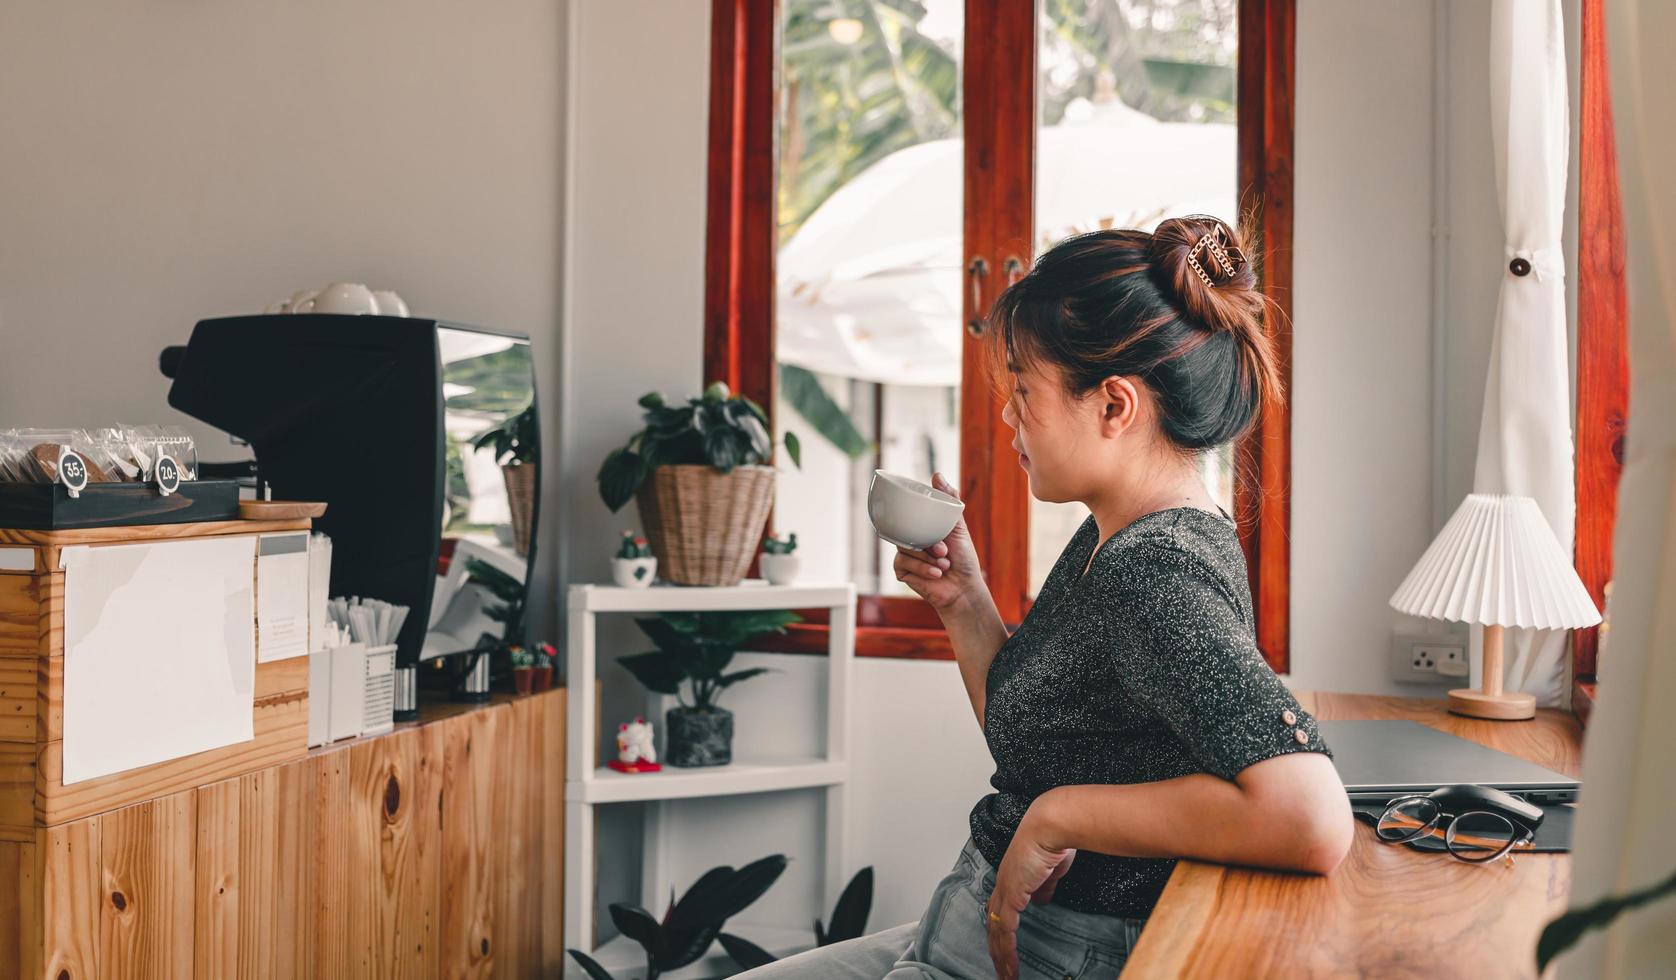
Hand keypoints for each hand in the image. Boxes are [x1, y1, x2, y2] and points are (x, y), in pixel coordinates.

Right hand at [891, 472, 983, 611]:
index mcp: (923, 527)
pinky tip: (936, 573)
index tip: (933, 528)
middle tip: (944, 550)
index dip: (917, 517)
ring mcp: (905, 555)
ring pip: (905, 547)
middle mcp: (912, 539)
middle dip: (928, 542)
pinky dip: (922, 568)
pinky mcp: (901, 571)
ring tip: (944, 564)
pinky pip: (903, 563)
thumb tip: (936, 474)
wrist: (963, 588)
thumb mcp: (958, 527)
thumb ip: (949, 501)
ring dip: (927, 558)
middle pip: (906, 530)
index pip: (911, 515)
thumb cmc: (963, 559)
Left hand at [985, 807, 1076, 979]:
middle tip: (1001, 970)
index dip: (1001, 930)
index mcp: (1012, 875)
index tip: (1005, 948)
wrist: (1052, 824)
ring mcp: (1005, 889)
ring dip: (1000, 956)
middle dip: (996, 949)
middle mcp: (1003, 883)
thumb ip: (1044, 885)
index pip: (1001, 908)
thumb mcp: (1051, 867)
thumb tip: (1041, 898)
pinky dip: (1007, 950)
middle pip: (993, 923)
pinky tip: (1010, 965)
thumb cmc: (1056, 837)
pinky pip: (1005, 930)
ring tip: (1005, 977)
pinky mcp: (1012, 895)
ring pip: (996, 931)